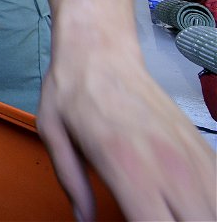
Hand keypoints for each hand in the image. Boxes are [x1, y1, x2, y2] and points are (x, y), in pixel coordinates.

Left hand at [36, 53, 216, 220]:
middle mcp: (166, 164)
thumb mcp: (54, 134)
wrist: (101, 49)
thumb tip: (83, 219)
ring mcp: (189, 156)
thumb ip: (72, 183)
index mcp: (126, 166)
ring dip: (196, 216)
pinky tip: (187, 205)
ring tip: (167, 211)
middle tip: (149, 217)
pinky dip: (208, 204)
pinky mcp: (200, 148)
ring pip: (213, 210)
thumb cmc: (73, 90)